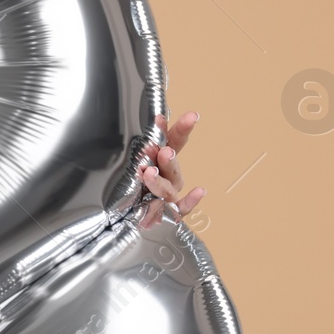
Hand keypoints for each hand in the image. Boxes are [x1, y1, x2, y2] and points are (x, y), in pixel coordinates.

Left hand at [138, 110, 205, 228]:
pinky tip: (199, 191)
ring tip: (149, 174)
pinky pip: (182, 208)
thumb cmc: (136, 187)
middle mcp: (169, 175)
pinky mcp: (171, 211)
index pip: (173, 140)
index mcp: (162, 159)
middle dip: (167, 157)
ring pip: (168, 186)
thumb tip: (133, 125)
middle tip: (163, 152)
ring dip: (160, 180)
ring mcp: (171, 193)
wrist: (134, 216)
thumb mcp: (133, 164)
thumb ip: (136, 150)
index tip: (180, 116)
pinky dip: (191, 201)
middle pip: (171, 164)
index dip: (179, 128)